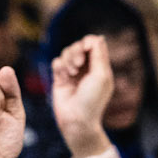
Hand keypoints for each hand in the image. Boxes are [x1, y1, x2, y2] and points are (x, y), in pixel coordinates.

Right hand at [50, 34, 114, 154]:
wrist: (76, 120)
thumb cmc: (92, 100)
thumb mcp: (101, 75)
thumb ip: (98, 54)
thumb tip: (97, 37)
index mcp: (100, 66)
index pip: (93, 43)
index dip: (88, 42)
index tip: (86, 49)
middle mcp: (86, 68)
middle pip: (78, 46)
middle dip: (76, 52)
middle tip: (78, 65)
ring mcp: (73, 73)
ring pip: (66, 53)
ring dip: (68, 61)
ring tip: (71, 74)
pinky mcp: (60, 79)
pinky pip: (56, 63)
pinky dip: (59, 67)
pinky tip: (64, 77)